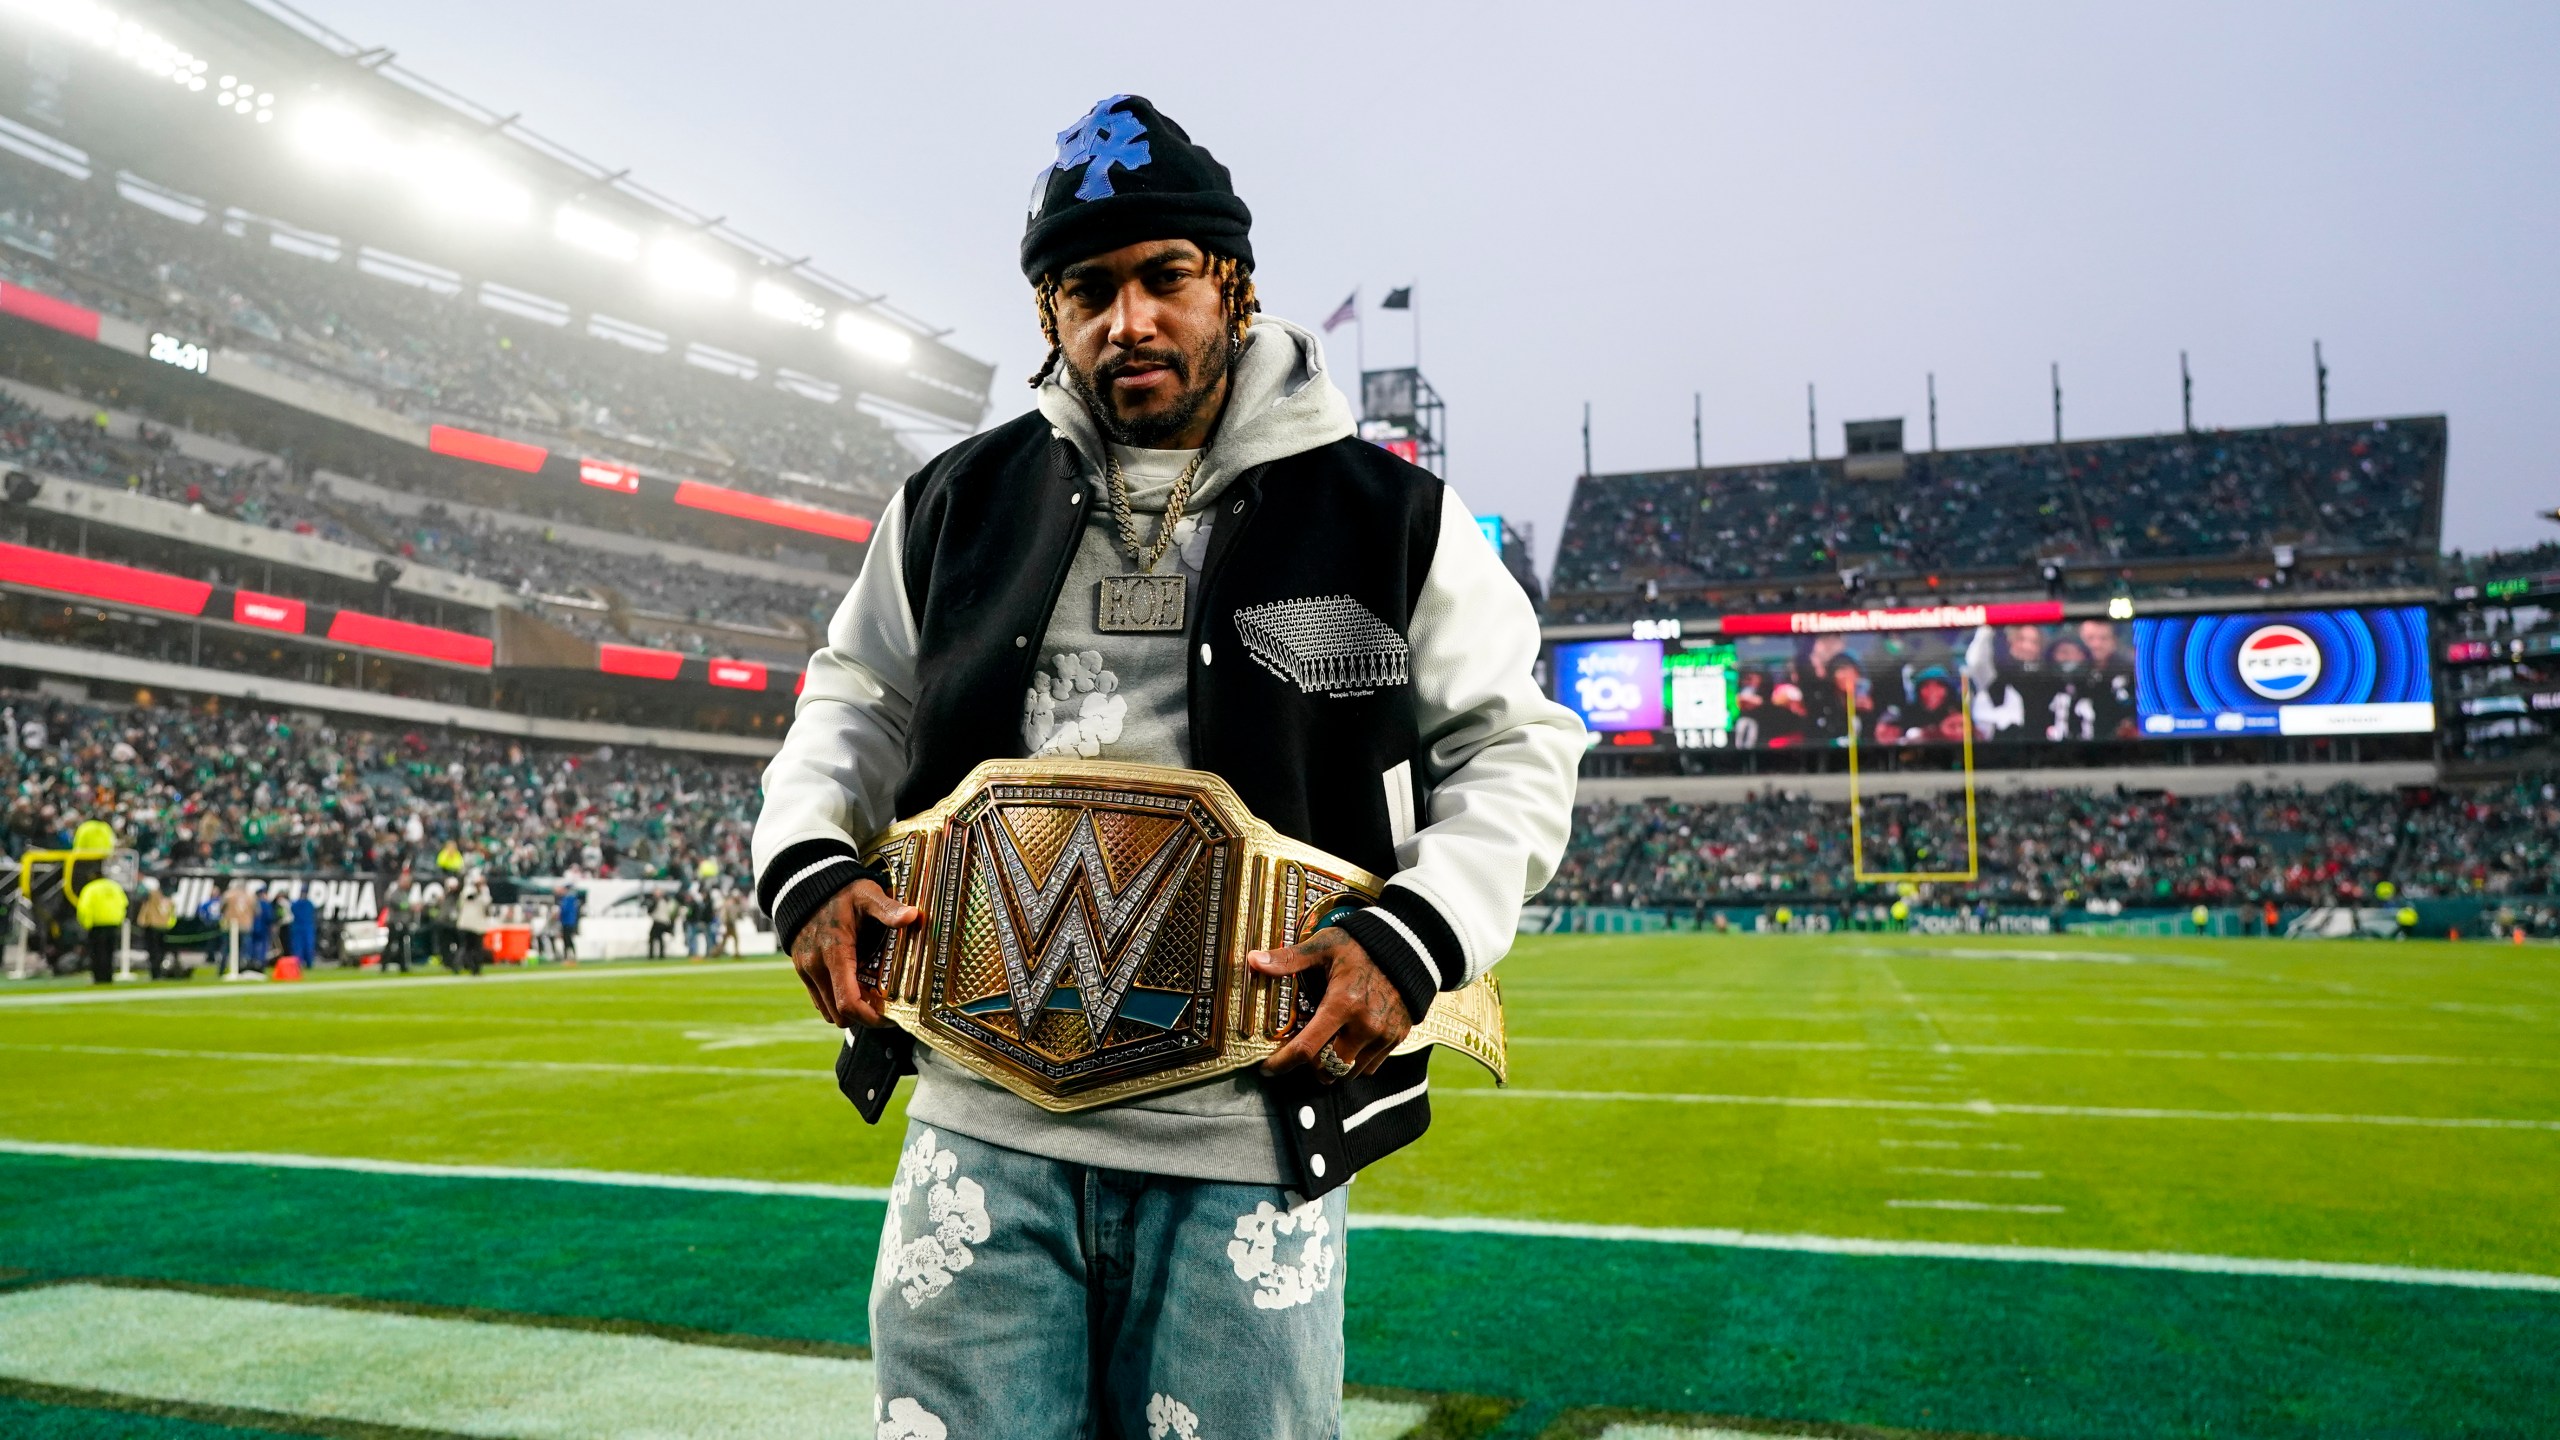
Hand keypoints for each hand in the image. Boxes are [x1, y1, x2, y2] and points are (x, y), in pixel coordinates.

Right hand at [790, 879, 919, 1028]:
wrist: (802, 883)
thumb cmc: (839, 891)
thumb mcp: (867, 895)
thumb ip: (888, 908)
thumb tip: (913, 916)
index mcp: (834, 953)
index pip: (848, 1002)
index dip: (870, 1018)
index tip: (890, 1019)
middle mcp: (815, 967)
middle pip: (839, 1015)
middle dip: (863, 1018)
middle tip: (886, 1009)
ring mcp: (806, 971)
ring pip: (827, 1011)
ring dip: (849, 1011)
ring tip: (872, 999)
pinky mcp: (803, 971)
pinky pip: (819, 1000)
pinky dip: (837, 1001)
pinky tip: (856, 987)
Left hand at [1249, 928, 1412, 1082]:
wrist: (1411, 946)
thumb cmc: (1362, 944)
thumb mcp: (1324, 946)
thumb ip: (1290, 959)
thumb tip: (1254, 960)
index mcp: (1342, 1004)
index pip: (1307, 1049)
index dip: (1283, 1063)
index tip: (1267, 1068)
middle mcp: (1364, 1026)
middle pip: (1328, 1070)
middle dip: (1309, 1067)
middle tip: (1299, 1053)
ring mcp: (1383, 1035)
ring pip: (1349, 1073)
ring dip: (1332, 1067)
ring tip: (1323, 1048)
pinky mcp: (1396, 1038)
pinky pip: (1370, 1067)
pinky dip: (1354, 1063)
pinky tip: (1346, 1044)